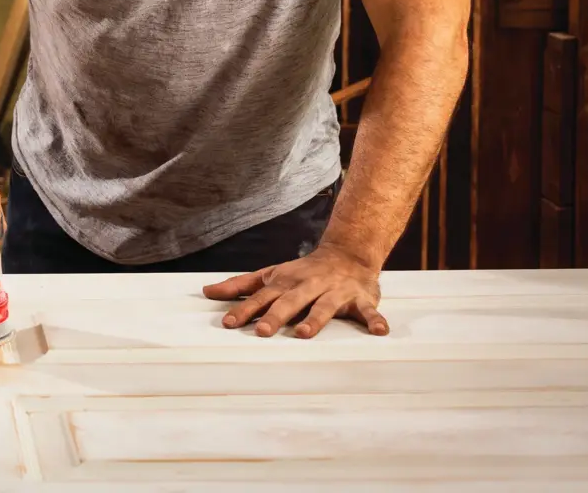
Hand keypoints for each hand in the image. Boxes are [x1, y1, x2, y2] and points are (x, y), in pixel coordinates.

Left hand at [202, 243, 389, 337]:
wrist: (348, 253)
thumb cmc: (303, 272)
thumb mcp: (271, 274)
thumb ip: (241, 285)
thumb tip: (207, 292)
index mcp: (285, 281)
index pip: (262, 297)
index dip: (245, 310)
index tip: (228, 323)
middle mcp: (309, 285)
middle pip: (290, 301)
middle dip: (275, 316)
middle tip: (262, 332)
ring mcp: (335, 292)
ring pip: (324, 306)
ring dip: (315, 320)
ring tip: (304, 334)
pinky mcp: (361, 299)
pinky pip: (369, 311)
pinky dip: (375, 320)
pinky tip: (380, 331)